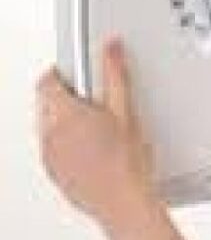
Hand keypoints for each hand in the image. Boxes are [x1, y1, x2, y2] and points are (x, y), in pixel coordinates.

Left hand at [37, 40, 179, 238]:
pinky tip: (93, 150)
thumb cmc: (126, 163)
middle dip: (66, 97)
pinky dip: (67, 145)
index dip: (61, 72)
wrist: (124, 202)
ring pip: (48, 128)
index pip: (47, 82)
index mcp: (66, 114)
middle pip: (46, 104)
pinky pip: (53, 150)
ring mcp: (50, 156)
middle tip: (94, 101)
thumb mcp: (126, 111)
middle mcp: (50, 135)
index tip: (76, 71)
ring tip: (98, 128)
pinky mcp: (54, 173)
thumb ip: (115, 74)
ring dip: (66, 122)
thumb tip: (111, 47)